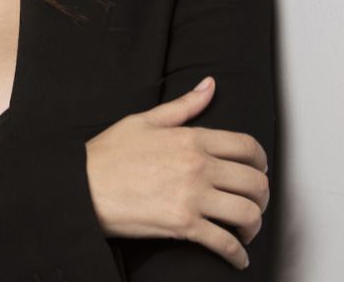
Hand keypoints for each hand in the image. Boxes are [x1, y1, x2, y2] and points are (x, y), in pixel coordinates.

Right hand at [84, 77, 269, 269]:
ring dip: (254, 226)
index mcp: (191, 138)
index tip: (258, 171)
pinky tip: (237, 258)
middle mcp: (197, 166)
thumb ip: (183, 106)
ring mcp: (192, 196)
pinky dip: (238, 256)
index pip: (247, 146)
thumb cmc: (107, 155)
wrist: (81, 186)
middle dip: (262, 197)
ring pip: (248, 214)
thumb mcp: (143, 121)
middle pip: (255, 183)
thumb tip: (209, 85)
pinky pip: (225, 243)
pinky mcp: (183, 225)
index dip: (261, 161)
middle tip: (254, 204)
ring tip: (246, 230)